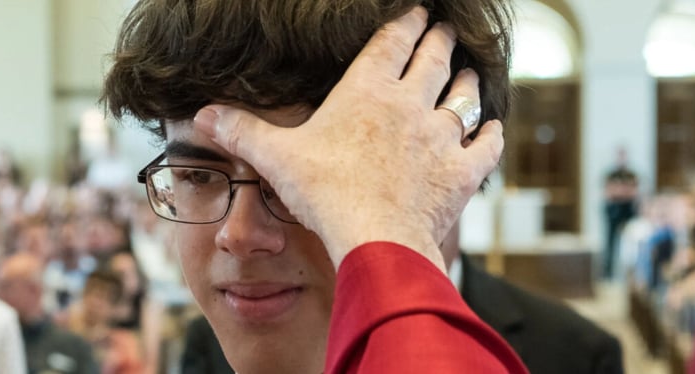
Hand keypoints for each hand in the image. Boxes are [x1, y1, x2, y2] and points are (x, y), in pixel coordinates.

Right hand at [191, 7, 503, 270]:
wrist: (375, 236)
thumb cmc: (325, 193)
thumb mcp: (275, 157)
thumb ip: (241, 131)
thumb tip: (201, 115)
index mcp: (366, 92)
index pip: (391, 43)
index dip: (404, 23)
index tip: (416, 11)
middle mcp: (410, 104)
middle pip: (433, 60)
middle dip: (440, 41)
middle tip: (445, 29)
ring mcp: (442, 137)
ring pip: (465, 97)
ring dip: (467, 82)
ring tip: (468, 72)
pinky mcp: (463, 171)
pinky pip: (487, 144)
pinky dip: (492, 134)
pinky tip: (492, 129)